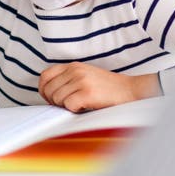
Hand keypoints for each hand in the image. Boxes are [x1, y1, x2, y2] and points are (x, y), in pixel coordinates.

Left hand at [38, 63, 159, 111]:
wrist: (130, 91)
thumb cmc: (108, 88)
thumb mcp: (85, 76)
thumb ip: (68, 80)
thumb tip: (48, 94)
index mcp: (73, 65)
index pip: (45, 76)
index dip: (44, 90)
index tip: (50, 99)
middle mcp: (75, 70)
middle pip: (48, 89)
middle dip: (54, 101)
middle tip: (67, 105)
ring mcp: (81, 81)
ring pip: (57, 99)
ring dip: (65, 106)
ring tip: (79, 105)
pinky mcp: (87, 93)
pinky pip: (68, 105)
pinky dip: (75, 110)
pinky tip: (85, 107)